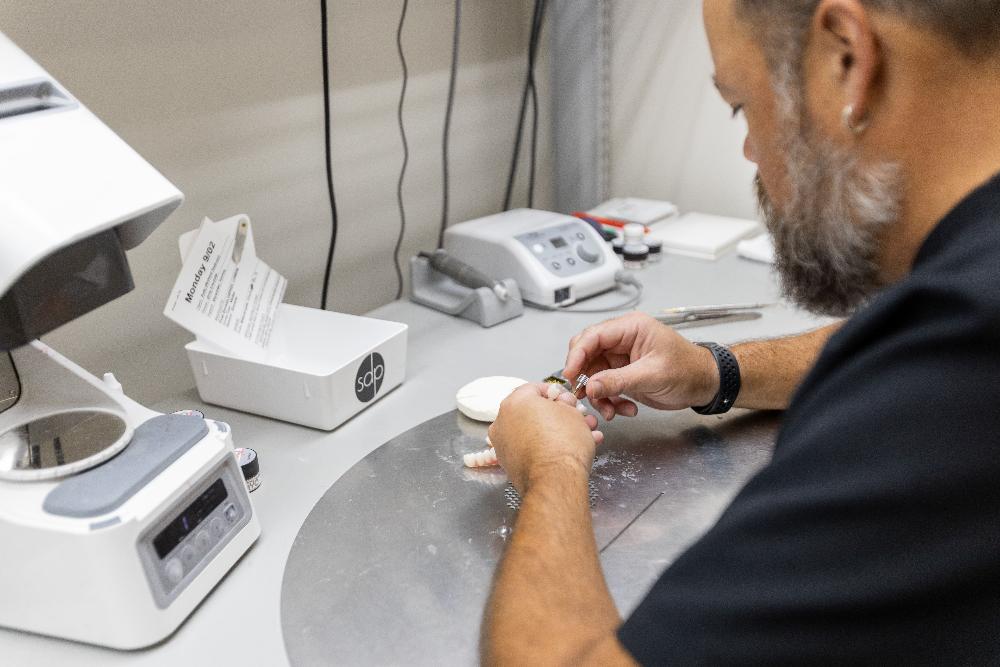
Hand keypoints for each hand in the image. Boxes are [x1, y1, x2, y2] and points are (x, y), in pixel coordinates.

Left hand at [489, 383, 602, 493]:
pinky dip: (545, 448)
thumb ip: (565, 403)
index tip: (567, 400)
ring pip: (533, 431)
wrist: (554, 481)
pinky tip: (567, 452)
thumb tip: (561, 404)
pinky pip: (529, 448)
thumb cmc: (563, 443)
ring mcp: (503, 443)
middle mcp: (503, 420)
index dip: (556, 393)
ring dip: (557, 432)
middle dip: (559, 415)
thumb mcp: (572, 413)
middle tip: (577, 419)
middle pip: (533, 411)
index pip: (535, 388)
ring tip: (582, 437)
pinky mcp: (508, 463)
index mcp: (516, 401)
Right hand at [563, 312, 719, 419]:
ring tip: (611, 410)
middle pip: (587, 354)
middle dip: (584, 376)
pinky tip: (625, 409)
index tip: (569, 375)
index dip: (577, 354)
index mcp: (631, 328)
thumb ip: (618, 381)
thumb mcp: (652, 375)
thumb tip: (590, 386)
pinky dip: (609, 401)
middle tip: (583, 394)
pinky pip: (604, 387)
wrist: (705, 385)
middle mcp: (622, 340)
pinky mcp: (623, 374)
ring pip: (593, 374)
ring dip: (598, 395)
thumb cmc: (688, 370)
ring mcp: (621, 358)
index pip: (593, 336)